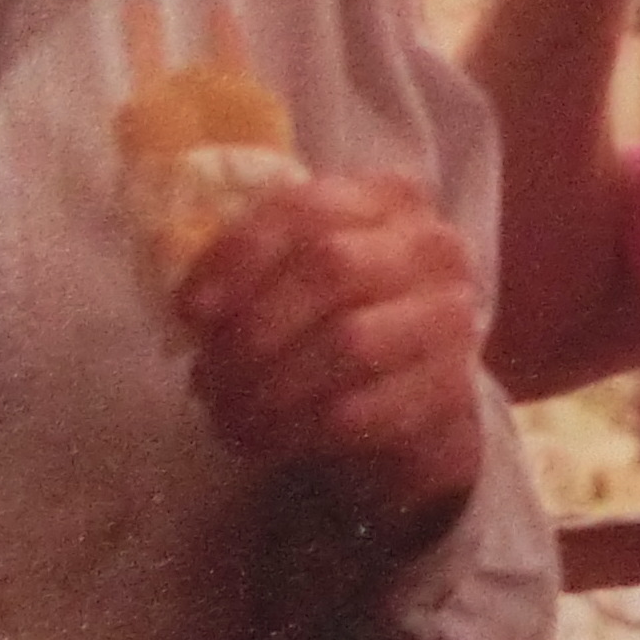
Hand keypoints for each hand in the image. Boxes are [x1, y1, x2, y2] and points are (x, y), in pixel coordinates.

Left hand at [178, 174, 486, 537]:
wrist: (419, 388)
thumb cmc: (343, 316)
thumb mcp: (306, 270)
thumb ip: (258, 264)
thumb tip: (190, 308)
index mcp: (388, 198)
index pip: (306, 208)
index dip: (238, 257)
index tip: (188, 311)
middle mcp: (431, 247)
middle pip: (332, 269)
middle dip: (253, 329)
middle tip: (205, 377)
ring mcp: (451, 317)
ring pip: (350, 344)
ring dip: (272, 389)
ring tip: (227, 415)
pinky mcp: (452, 388)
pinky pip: (367, 410)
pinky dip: (302, 430)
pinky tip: (266, 442)